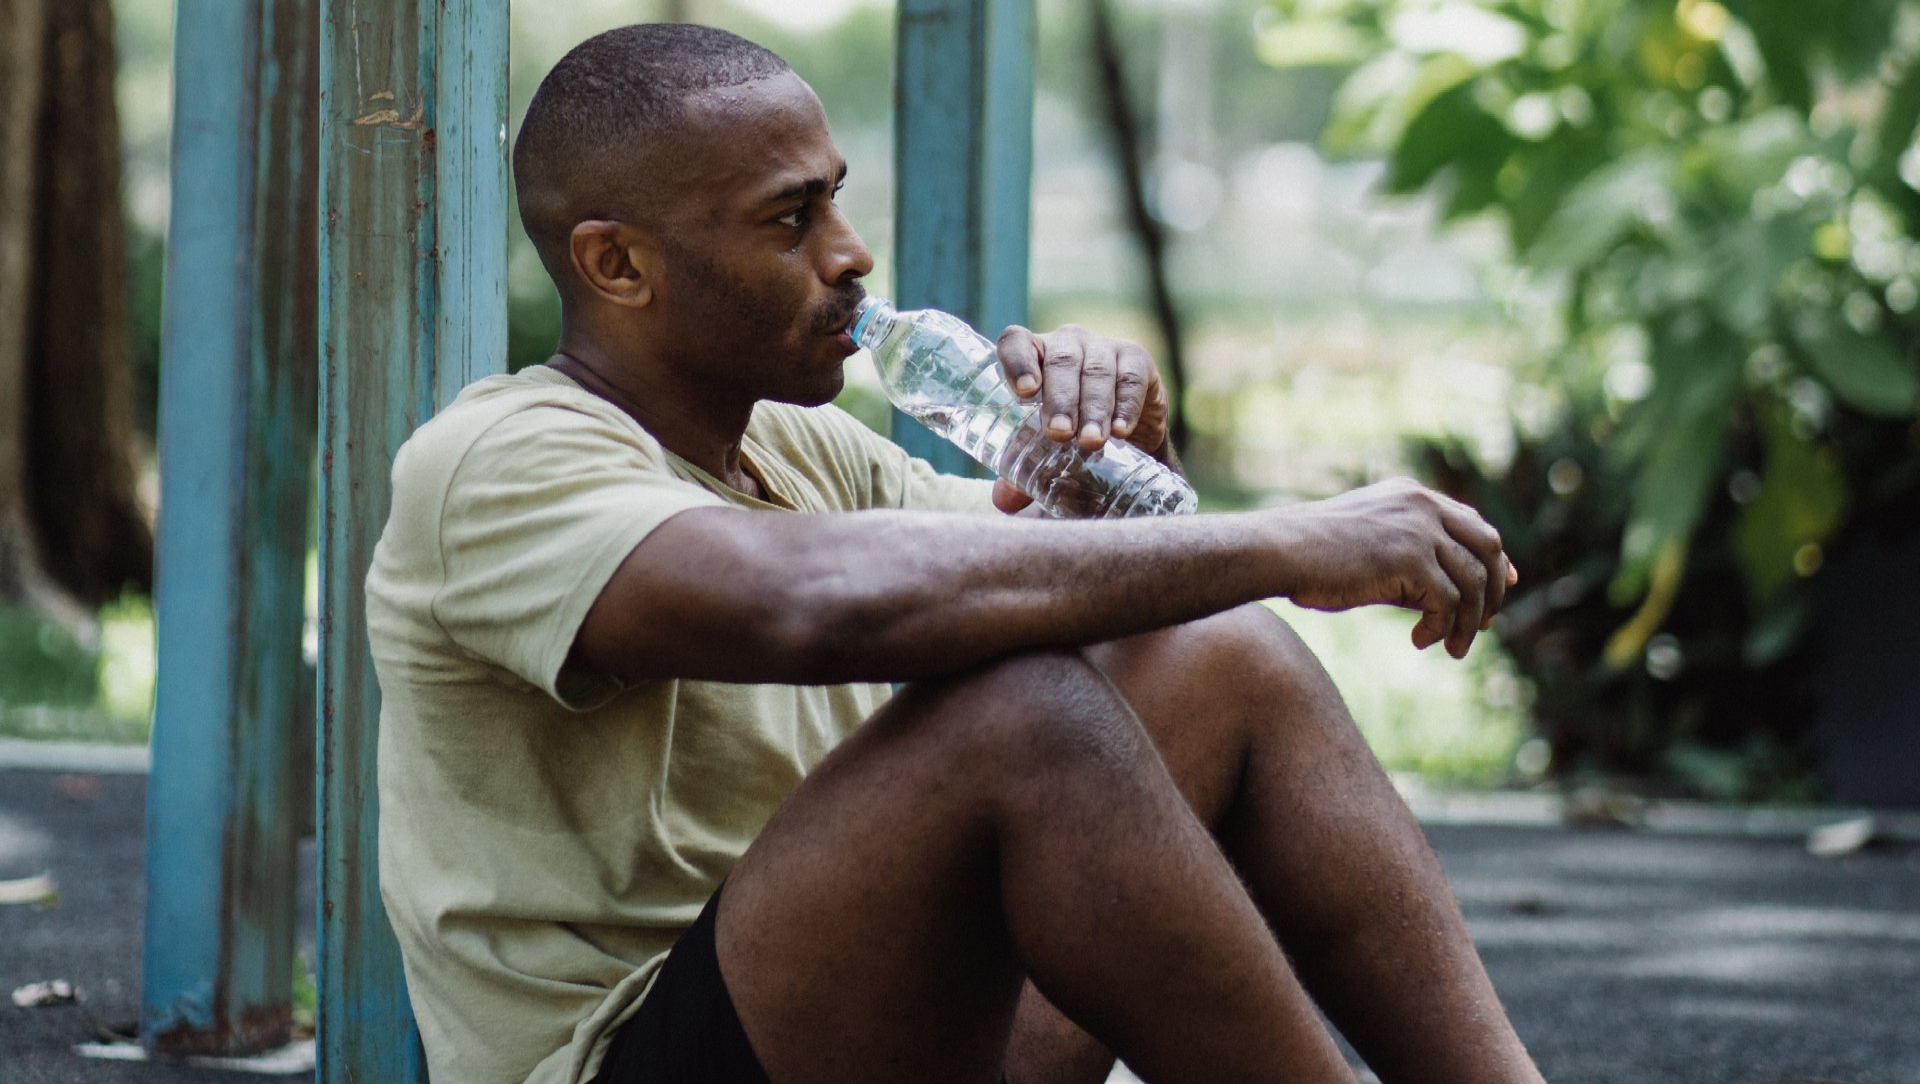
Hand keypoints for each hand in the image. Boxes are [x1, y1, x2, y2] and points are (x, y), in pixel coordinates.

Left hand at [990, 324, 1170, 513]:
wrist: (1126, 434)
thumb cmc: (1070, 432)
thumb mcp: (1043, 449)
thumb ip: (1021, 471)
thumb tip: (1003, 500)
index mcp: (1032, 357)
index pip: (1017, 342)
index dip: (1018, 361)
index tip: (1025, 393)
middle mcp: (1067, 345)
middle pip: (1061, 360)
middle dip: (1060, 399)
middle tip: (1059, 434)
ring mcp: (1103, 349)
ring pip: (1096, 370)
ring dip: (1093, 407)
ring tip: (1090, 442)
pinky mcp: (1137, 361)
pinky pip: (1131, 378)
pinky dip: (1126, 406)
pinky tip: (1121, 431)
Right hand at [1276, 479, 1518, 658]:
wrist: (1279, 552)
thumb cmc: (1310, 557)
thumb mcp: (1369, 549)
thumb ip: (1410, 562)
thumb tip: (1448, 603)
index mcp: (1411, 496)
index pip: (1474, 523)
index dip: (1494, 558)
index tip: (1504, 585)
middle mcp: (1422, 506)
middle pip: (1487, 548)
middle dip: (1492, 591)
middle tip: (1482, 626)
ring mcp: (1419, 530)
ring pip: (1472, 581)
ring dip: (1467, 622)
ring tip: (1453, 648)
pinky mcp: (1411, 559)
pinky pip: (1447, 602)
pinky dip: (1441, 628)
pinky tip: (1421, 641)